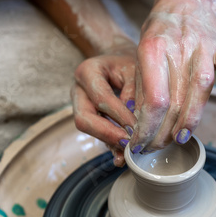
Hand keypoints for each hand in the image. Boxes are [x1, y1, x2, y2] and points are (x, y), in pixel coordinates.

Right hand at [71, 45, 136, 166]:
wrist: (118, 59)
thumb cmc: (129, 63)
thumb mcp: (136, 70)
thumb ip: (135, 94)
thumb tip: (136, 125)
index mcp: (88, 72)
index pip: (102, 98)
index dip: (119, 116)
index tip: (137, 128)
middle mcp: (78, 89)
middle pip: (83, 119)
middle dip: (107, 134)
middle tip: (129, 144)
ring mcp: (79, 104)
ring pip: (87, 128)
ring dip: (108, 141)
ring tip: (129, 151)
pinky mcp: (87, 116)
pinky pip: (95, 133)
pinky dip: (109, 144)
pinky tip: (122, 157)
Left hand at [129, 0, 215, 153]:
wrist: (184, 0)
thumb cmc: (160, 33)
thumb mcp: (140, 54)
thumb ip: (140, 86)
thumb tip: (137, 123)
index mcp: (152, 49)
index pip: (152, 100)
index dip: (147, 127)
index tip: (140, 143)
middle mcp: (178, 48)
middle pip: (175, 100)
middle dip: (165, 131)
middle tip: (157, 147)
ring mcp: (202, 45)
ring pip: (200, 88)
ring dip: (191, 119)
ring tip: (180, 139)